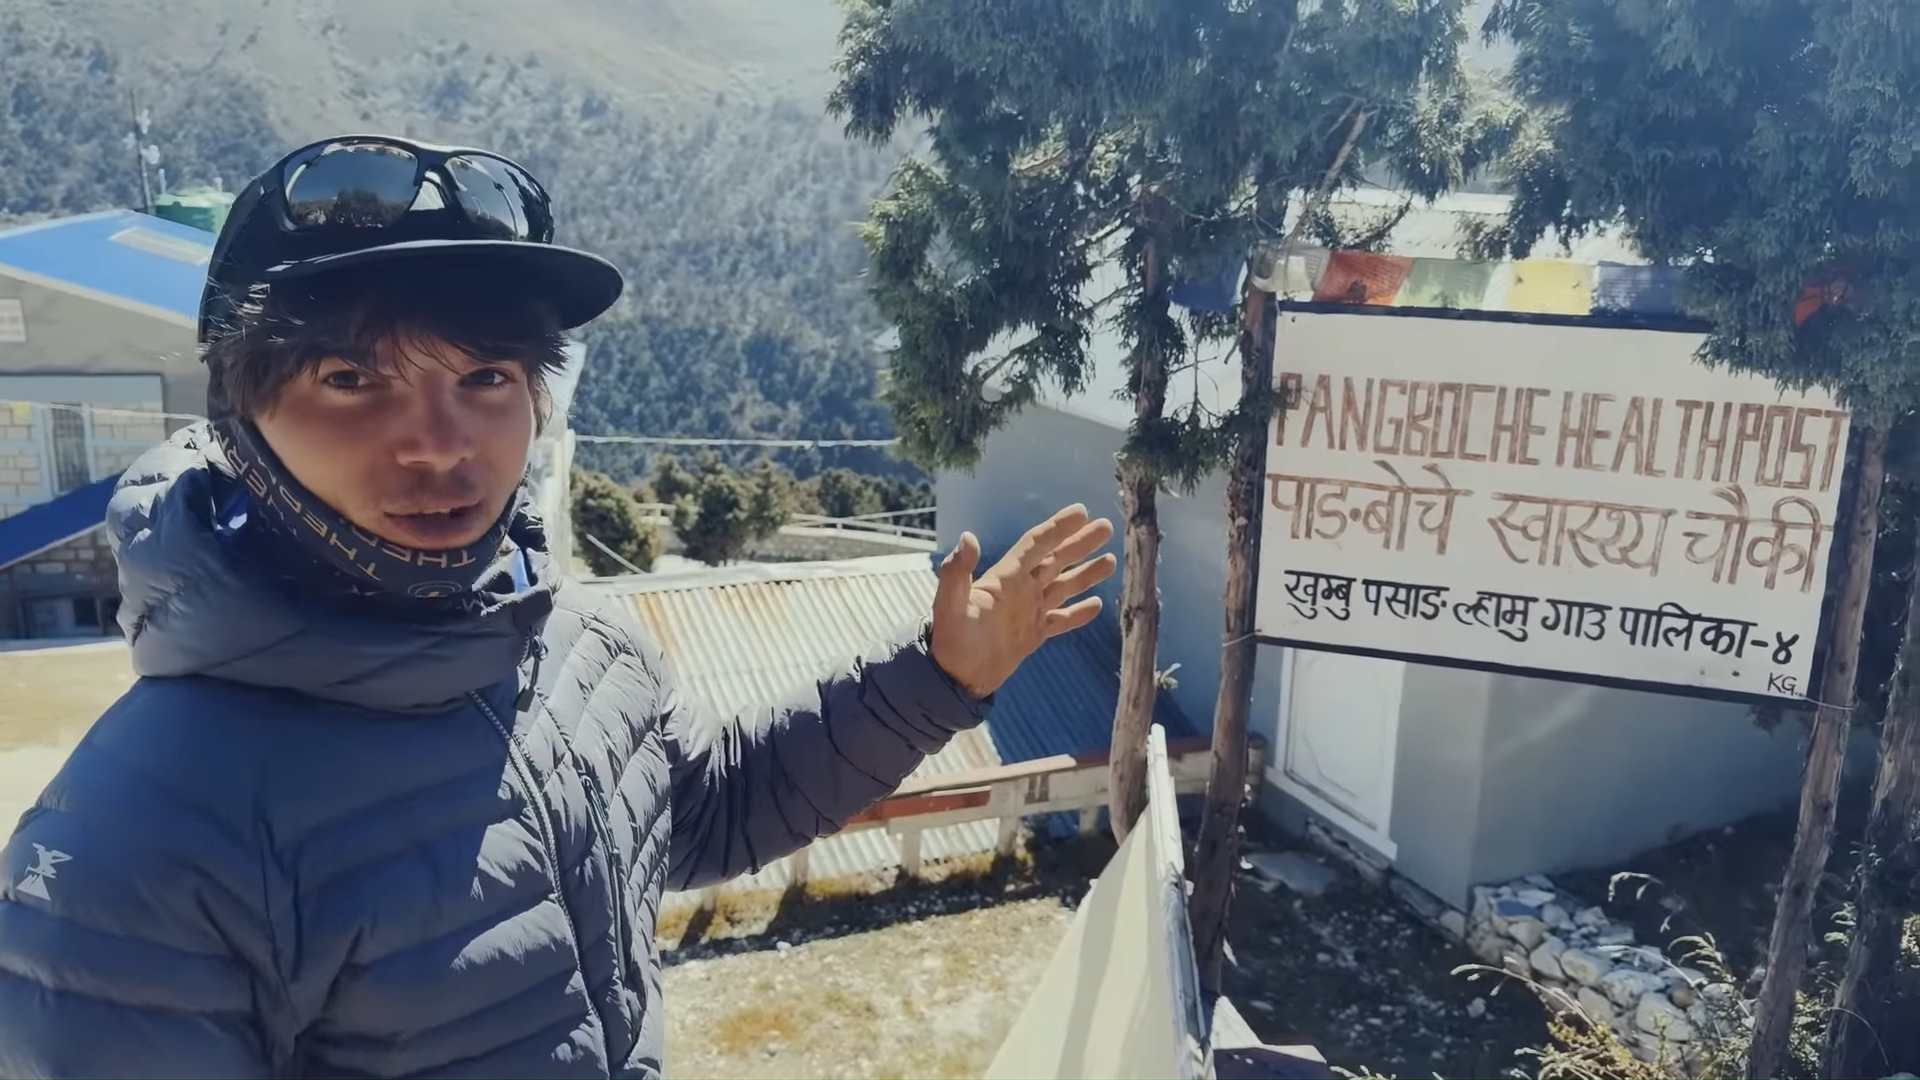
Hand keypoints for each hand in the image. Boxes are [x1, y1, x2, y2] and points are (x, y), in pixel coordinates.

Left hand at [929, 504, 1117, 697]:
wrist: (954, 677)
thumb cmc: (950, 639)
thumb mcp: (950, 603)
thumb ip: (958, 572)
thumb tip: (967, 537)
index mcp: (1006, 577)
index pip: (1036, 545)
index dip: (1058, 528)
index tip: (1081, 511)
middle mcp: (1021, 590)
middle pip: (1057, 559)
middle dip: (1080, 543)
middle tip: (1106, 526)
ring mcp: (1029, 612)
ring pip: (1064, 587)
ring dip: (1086, 573)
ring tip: (1110, 559)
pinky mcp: (1034, 635)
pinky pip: (1062, 620)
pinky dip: (1079, 613)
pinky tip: (1097, 604)